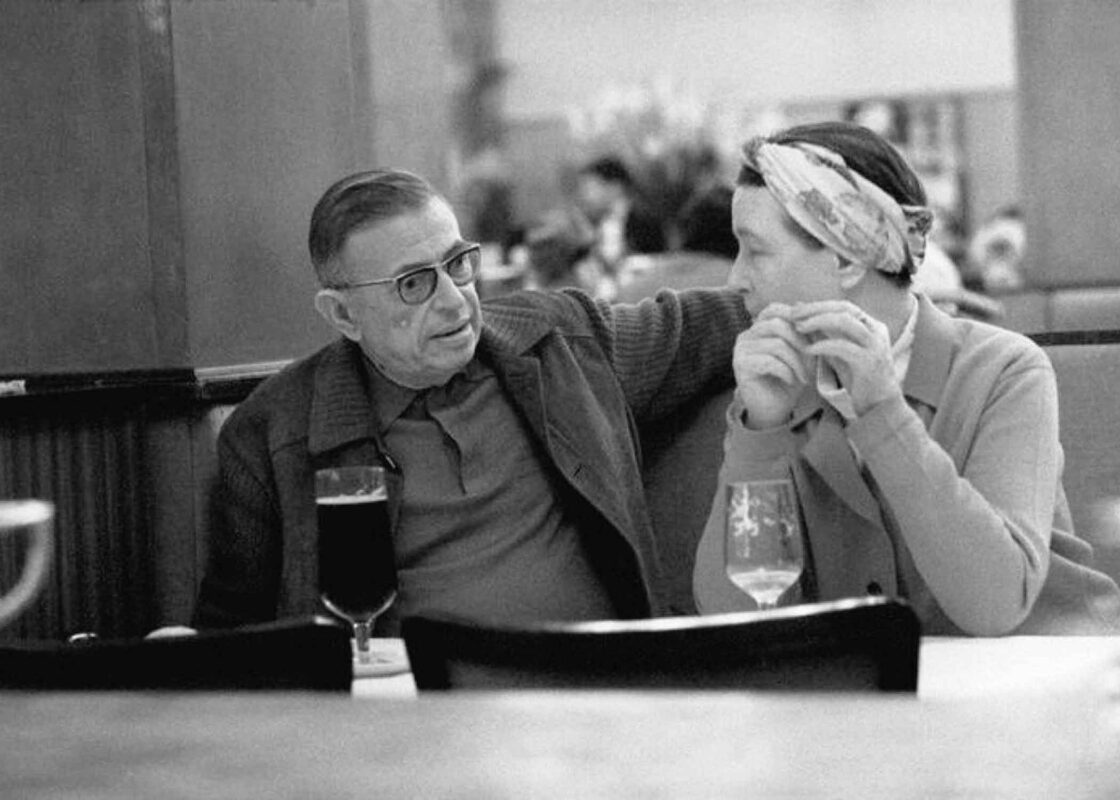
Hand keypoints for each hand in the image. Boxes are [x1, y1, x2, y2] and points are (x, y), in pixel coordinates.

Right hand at [732, 303, 812, 428]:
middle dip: (800, 342)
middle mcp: (746, 335)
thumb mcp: (802, 353)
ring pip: (776, 344)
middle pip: (777, 324)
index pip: (774, 309)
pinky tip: (791, 380)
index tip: (815, 335)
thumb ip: (804, 333)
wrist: (774, 410)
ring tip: (804, 375)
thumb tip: (811, 310)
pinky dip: (786, 371)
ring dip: (796, 361)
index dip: (796, 319)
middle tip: (814, 359)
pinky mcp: (740, 366)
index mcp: (758, 328)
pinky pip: (769, 361)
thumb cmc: (789, 380)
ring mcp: (741, 350)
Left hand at [789, 300, 900, 415]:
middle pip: (844, 309)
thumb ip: (824, 335)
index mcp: (871, 326)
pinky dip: (823, 345)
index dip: (818, 305)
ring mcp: (875, 346)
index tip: (796, 309)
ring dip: (818, 322)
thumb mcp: (839, 352)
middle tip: (793, 314)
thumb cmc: (858, 379)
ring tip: (799, 328)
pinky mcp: (869, 362)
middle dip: (816, 309)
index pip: (843, 306)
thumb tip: (802, 314)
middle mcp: (876, 331)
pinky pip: (843, 346)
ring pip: (845, 322)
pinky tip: (808, 350)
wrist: (880, 407)